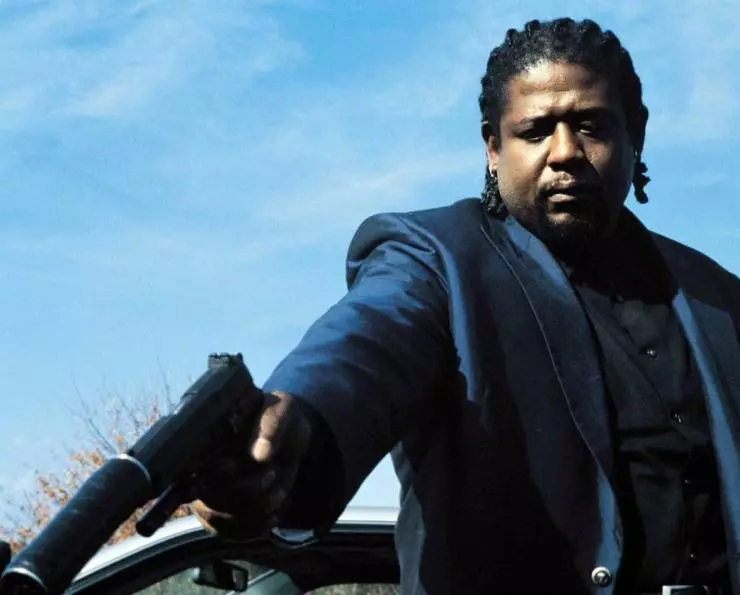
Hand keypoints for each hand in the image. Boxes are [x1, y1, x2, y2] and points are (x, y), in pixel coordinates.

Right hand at [190, 390, 311, 537]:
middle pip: (208, 499)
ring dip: (257, 510)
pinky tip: (275, 513)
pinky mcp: (224, 513)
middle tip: (272, 472)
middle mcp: (198, 469)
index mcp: (207, 439)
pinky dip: (257, 527)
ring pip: (221, 520)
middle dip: (249, 492)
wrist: (292, 437)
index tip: (244, 465)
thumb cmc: (282, 417)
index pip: (192, 467)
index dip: (217, 475)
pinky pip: (232, 532)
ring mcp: (208, 494)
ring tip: (278, 491)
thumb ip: (272, 425)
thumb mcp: (283, 410)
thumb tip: (259, 454)